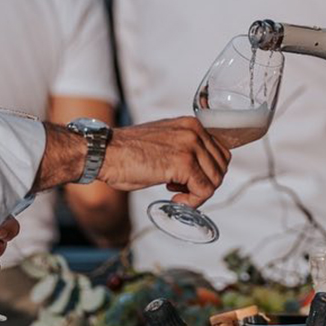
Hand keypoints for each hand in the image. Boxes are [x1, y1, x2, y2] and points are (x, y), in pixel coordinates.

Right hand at [98, 116, 230, 206]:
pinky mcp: (184, 163)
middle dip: (206, 183)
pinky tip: (175, 198)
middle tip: (184, 189)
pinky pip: (204, 190)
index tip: (189, 180)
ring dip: (198, 194)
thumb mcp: (163, 142)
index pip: (219, 151)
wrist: (105, 153)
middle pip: (221, 166)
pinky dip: (192, 201)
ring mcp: (190, 146)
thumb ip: (183, 149)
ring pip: (215, 179)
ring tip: (177, 194)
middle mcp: (194, 131)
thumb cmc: (127, 153)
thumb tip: (199, 170)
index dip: (208, 171)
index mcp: (191, 124)